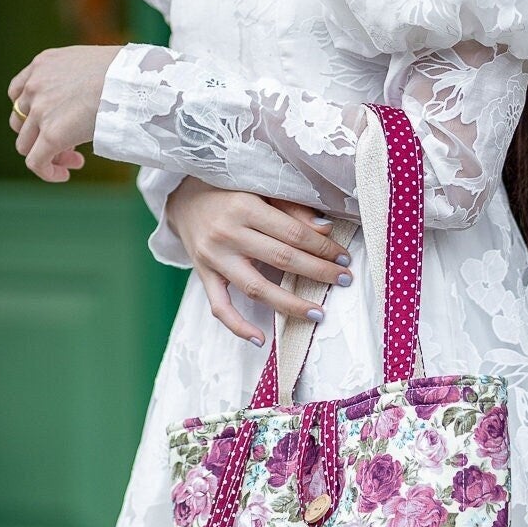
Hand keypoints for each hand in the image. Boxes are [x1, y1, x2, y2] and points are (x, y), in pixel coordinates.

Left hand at [7, 45, 120, 181]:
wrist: (134, 79)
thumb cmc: (128, 71)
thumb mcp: (91, 63)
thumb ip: (76, 79)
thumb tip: (87, 99)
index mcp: (43, 63)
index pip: (20, 93)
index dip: (35, 114)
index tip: (59, 122)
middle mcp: (35, 84)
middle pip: (21, 121)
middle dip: (41, 135)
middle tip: (69, 144)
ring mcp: (40, 110)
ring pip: (26, 144)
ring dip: (47, 154)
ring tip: (74, 159)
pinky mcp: (51, 134)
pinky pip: (36, 162)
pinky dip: (47, 172)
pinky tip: (64, 175)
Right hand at [165, 177, 353, 346]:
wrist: (182, 196)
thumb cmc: (228, 189)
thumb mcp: (258, 187)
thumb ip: (291, 208)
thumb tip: (325, 229)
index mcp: (245, 206)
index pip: (293, 233)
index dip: (323, 247)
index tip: (343, 257)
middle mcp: (227, 234)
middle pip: (282, 259)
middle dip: (318, 272)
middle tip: (344, 280)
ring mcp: (213, 258)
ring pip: (256, 288)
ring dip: (290, 304)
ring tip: (318, 314)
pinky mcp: (203, 275)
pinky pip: (220, 306)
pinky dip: (238, 326)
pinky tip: (261, 339)